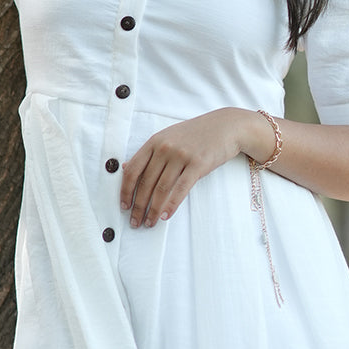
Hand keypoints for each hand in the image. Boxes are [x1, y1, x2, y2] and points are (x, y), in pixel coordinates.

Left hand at [121, 108, 262, 227]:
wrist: (225, 126)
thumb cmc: (195, 134)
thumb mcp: (168, 137)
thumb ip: (148, 153)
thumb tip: (125, 168)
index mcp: (154, 142)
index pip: (133, 170)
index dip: (125, 191)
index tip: (124, 206)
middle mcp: (165, 148)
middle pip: (146, 183)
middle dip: (138, 206)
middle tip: (135, 221)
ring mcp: (181, 156)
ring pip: (161, 189)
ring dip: (153, 210)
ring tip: (149, 223)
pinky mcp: (198, 164)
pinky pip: (181, 189)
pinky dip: (171, 205)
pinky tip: (165, 216)